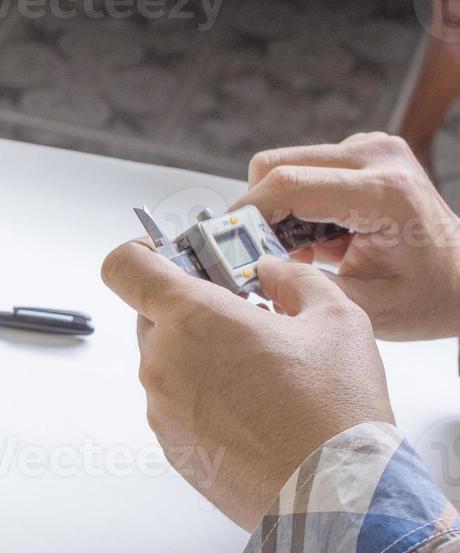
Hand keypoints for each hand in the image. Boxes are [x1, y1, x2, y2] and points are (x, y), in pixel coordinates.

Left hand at [101, 241, 394, 530]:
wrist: (331, 498)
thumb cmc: (333, 411)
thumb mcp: (336, 318)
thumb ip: (293, 280)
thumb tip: (269, 272)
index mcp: (193, 319)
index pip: (125, 267)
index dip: (140, 254)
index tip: (166, 254)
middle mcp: (163, 362)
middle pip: (151, 314)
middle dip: (190, 309)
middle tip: (240, 315)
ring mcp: (160, 408)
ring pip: (165, 360)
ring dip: (199, 355)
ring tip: (257, 369)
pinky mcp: (169, 444)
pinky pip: (175, 402)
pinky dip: (201, 395)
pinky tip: (250, 407)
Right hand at [238, 132, 459, 341]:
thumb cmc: (427, 294)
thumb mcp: (363, 306)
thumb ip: (302, 287)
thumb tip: (250, 273)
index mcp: (383, 192)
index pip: (288, 184)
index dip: (243, 215)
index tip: (221, 245)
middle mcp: (377, 157)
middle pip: (275, 166)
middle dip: (256, 214)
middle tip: (263, 256)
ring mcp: (369, 150)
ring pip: (283, 167)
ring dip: (277, 211)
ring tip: (303, 251)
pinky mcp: (361, 153)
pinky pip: (302, 170)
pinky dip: (294, 206)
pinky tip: (319, 238)